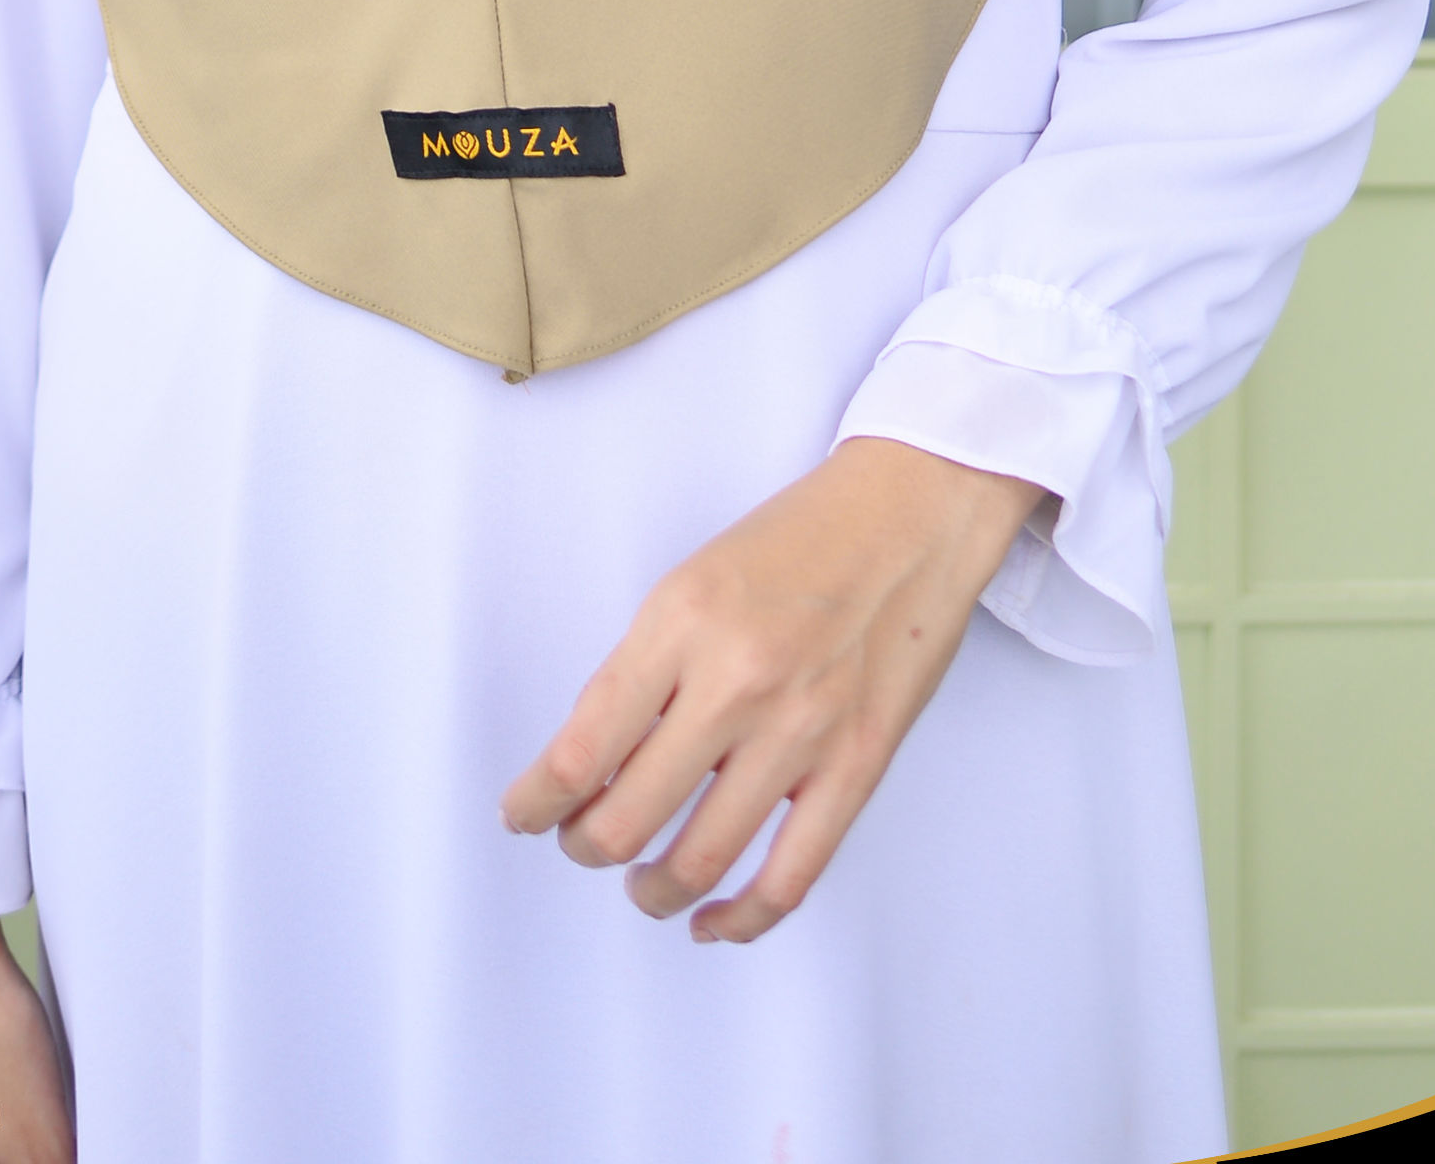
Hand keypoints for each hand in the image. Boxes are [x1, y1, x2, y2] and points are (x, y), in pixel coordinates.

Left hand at [501, 436, 1043, 943]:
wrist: (911, 513)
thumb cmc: (800, 538)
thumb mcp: (695, 578)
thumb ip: (647, 666)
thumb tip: (599, 761)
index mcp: (682, 623)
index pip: (582, 748)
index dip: (535, 803)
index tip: (523, 814)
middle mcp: (736, 681)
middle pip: (627, 818)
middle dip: (584, 846)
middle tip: (579, 841)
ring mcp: (801, 731)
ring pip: (699, 860)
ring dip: (652, 890)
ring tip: (641, 883)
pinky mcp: (857, 766)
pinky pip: (790, 877)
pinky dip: (742, 919)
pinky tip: (713, 920)